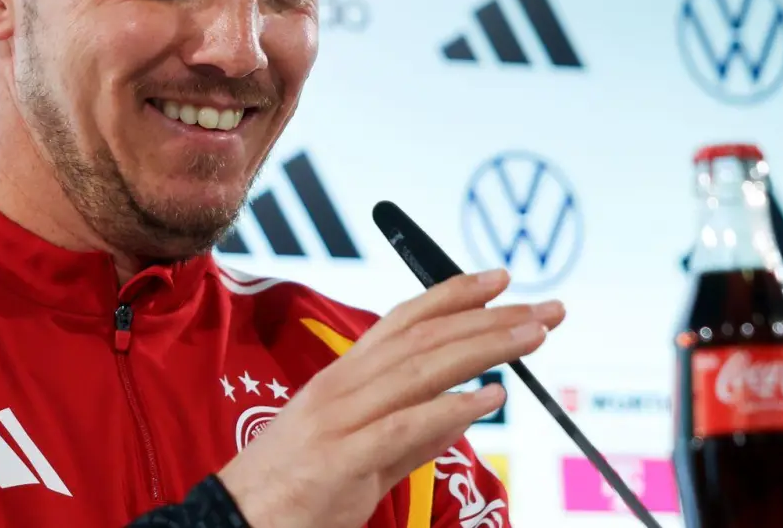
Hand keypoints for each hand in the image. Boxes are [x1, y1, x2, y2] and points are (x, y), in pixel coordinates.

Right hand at [216, 269, 563, 527]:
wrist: (237, 521)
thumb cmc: (297, 490)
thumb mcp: (362, 453)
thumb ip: (413, 432)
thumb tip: (467, 407)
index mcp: (344, 377)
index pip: (404, 320)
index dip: (454, 293)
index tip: (501, 279)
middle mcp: (342, 386)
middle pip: (424, 337)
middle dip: (489, 317)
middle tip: (545, 309)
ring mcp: (340, 419)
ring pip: (420, 369)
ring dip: (482, 348)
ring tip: (531, 337)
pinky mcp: (341, 458)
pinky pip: (402, 426)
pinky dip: (449, 408)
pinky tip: (489, 398)